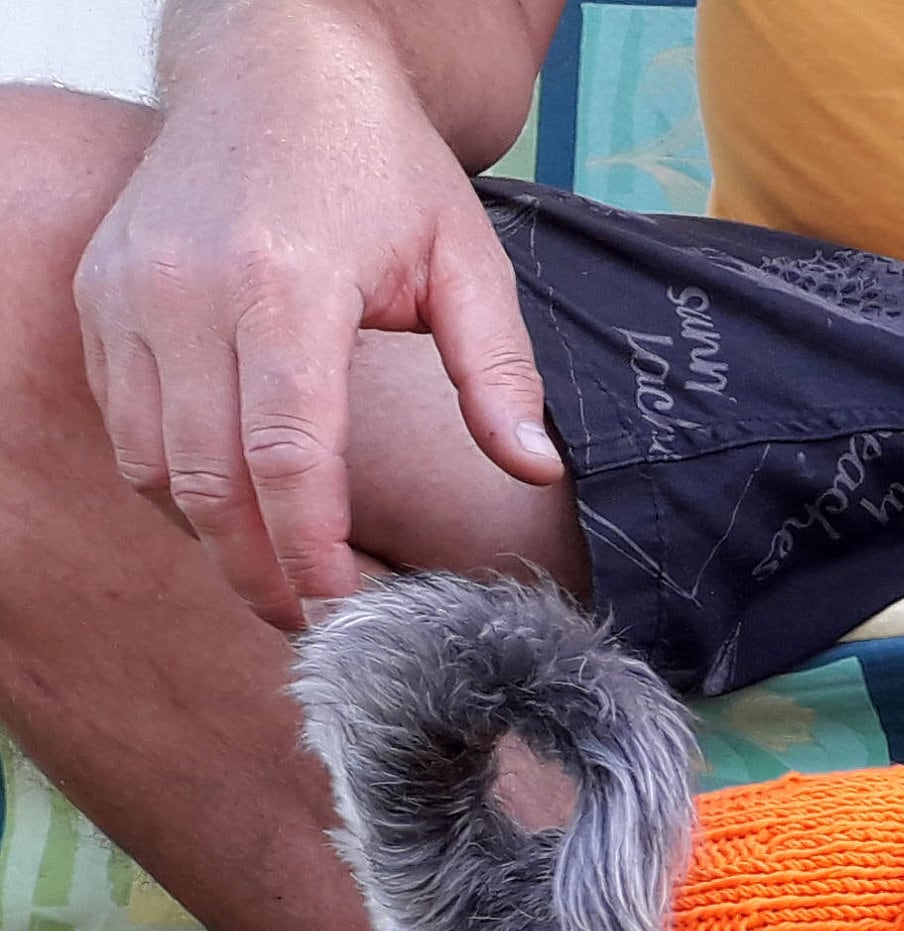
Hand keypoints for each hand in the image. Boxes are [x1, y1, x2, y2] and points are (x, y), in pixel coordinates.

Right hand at [74, 5, 563, 628]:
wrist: (274, 61)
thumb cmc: (379, 161)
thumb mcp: (467, 256)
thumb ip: (499, 371)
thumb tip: (535, 469)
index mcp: (283, 285)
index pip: (287, 457)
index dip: (313, 555)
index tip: (351, 615)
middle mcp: (185, 292)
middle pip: (209, 484)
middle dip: (263, 574)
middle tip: (321, 629)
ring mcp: (127, 294)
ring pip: (153, 468)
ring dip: (215, 539)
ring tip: (286, 576)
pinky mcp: (100, 299)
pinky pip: (125, 426)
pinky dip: (175, 485)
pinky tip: (240, 506)